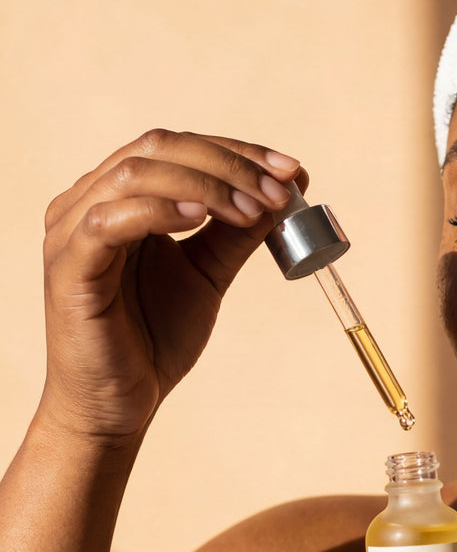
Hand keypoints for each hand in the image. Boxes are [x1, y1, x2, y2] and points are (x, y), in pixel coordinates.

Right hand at [40, 129, 303, 442]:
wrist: (120, 403)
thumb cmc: (154, 338)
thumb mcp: (208, 275)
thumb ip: (238, 233)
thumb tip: (287, 191)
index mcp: (121, 197)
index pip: (178, 148)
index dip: (237, 151)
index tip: (292, 170)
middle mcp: (90, 201)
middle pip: (159, 148)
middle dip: (229, 163)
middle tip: (280, 190)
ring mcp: (73, 230)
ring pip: (136, 174)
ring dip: (206, 184)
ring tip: (254, 209)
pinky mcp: (69, 266)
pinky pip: (110, 221)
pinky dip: (159, 210)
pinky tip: (202, 217)